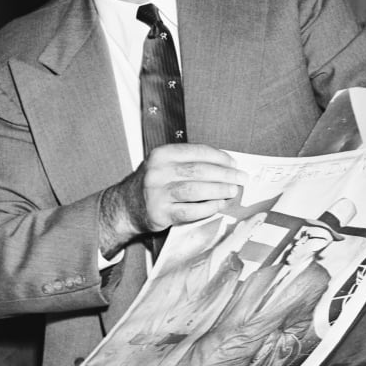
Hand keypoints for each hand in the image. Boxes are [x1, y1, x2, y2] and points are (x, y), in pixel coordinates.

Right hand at [100, 144, 245, 253]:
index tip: (234, 163)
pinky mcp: (160, 213)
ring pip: (196, 190)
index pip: (197, 152)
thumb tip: (226, 166)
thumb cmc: (153, 184)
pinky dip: (208, 207)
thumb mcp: (165, 165)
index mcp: (162, 154)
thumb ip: (190, 162)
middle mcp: (158, 171)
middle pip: (199, 171)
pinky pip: (190, 210)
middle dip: (225, 175)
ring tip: (233, 191)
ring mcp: (157, 193)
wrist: (124, 206)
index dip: (220, 157)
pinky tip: (219, 205)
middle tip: (241, 178)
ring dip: (219, 190)